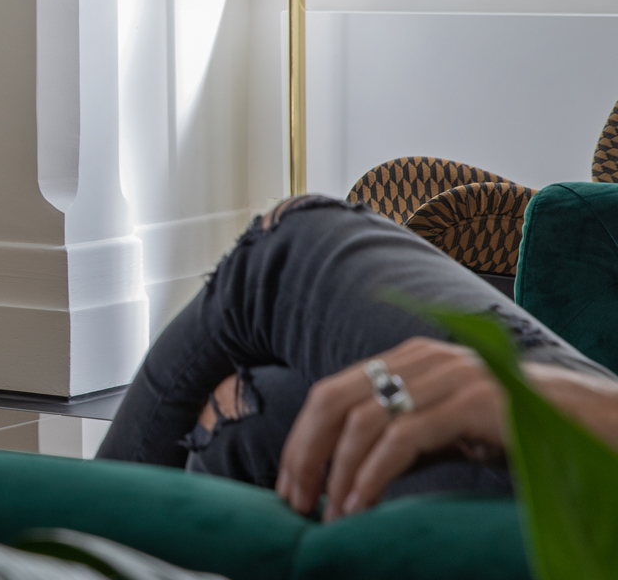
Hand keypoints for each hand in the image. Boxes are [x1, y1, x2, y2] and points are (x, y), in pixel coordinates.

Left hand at [277, 337, 505, 519]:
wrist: (584, 424)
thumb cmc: (512, 432)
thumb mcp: (442, 433)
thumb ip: (396, 441)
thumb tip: (339, 476)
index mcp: (407, 360)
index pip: (330, 393)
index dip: (300, 439)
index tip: (288, 483)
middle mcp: (422, 359)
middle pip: (334, 401)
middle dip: (304, 453)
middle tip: (294, 501)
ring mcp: (448, 377)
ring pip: (364, 421)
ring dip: (336, 472)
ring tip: (328, 512)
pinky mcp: (474, 402)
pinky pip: (404, 438)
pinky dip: (372, 474)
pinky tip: (360, 505)